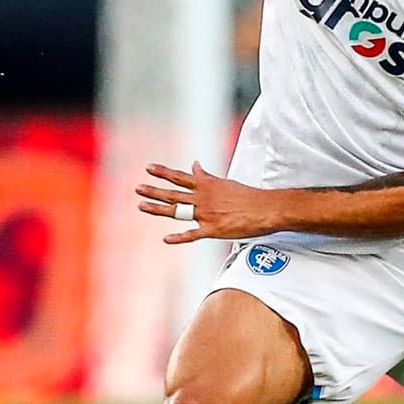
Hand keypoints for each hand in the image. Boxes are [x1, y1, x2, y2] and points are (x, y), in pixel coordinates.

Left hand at [135, 160, 278, 243]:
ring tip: (141, 205)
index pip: (180, 177)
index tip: (148, 168)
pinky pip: (192, 234)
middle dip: (154, 190)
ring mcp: (206, 214)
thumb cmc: (247, 196)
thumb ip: (206, 176)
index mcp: (207, 185)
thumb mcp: (225, 183)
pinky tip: (165, 238)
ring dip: (158, 208)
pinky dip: (178, 237)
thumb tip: (195, 165)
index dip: (163, 172)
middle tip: (138, 188)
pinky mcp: (213, 229)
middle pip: (173, 193)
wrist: (266, 209)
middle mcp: (203, 198)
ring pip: (177, 211)